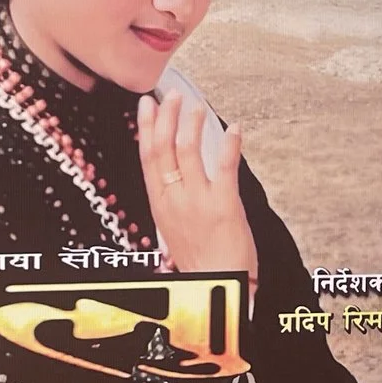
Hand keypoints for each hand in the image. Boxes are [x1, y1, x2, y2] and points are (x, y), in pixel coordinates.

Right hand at [137, 90, 255, 283]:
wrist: (217, 287)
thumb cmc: (200, 263)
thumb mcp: (172, 233)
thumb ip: (171, 206)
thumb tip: (170, 185)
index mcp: (159, 204)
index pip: (147, 158)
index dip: (146, 128)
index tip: (146, 106)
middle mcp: (173, 199)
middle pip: (162, 148)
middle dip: (165, 117)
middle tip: (171, 95)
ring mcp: (197, 200)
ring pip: (187, 151)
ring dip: (191, 124)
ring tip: (196, 105)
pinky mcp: (223, 204)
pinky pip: (224, 166)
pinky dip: (229, 144)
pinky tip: (235, 128)